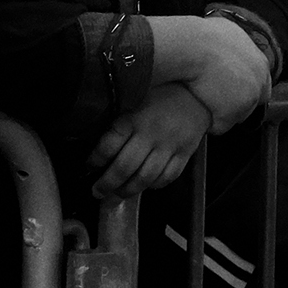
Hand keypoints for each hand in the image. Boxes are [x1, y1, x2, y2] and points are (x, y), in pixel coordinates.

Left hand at [88, 84, 211, 197]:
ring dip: (127, 190)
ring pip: (145, 177)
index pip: (108, 145)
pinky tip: (145, 185)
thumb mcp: (135, 97)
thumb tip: (94, 139)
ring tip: (117, 194)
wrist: (198, 92)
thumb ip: (118, 118)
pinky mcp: (185, 153)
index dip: (95, 160)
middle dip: (107, 184)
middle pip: (124, 167)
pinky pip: (167, 177)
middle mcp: (151, 133)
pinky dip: (154, 186)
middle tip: (97, 191)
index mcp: (134, 117)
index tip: (89, 165)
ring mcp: (169, 145)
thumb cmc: (162, 94)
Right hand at [182, 16, 273, 132]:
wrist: (193, 46)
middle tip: (213, 100)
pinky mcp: (232, 114)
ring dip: (221, 113)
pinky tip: (198, 109)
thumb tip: (227, 38)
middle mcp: (259, 82)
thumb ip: (236, 41)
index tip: (227, 89)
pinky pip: (219, 126)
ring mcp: (248, 99)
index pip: (260, 84)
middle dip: (235, 104)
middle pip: (251, 103)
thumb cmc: (203, 35)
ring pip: (235, 116)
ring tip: (202, 102)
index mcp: (261, 63)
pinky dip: (209, 122)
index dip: (243, 88)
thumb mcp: (228, 30)